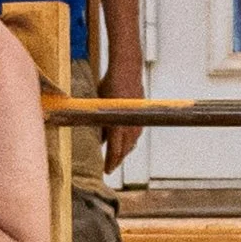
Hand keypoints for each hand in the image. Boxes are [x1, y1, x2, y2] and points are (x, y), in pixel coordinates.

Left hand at [99, 57, 142, 173]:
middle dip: (117, 160)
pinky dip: (129, 142)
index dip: (111, 162)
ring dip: (123, 152)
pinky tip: (125, 144)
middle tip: (110, 169)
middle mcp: (130, 125)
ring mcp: (137, 121)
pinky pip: (135, 135)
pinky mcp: (140, 116)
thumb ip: (101, 125)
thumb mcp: (100, 107)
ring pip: (131, 143)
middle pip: (124, 150)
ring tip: (116, 159)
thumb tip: (100, 141)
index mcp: (119, 124)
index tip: (107, 171)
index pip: (115, 150)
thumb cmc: (110, 86)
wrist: (127, 70)